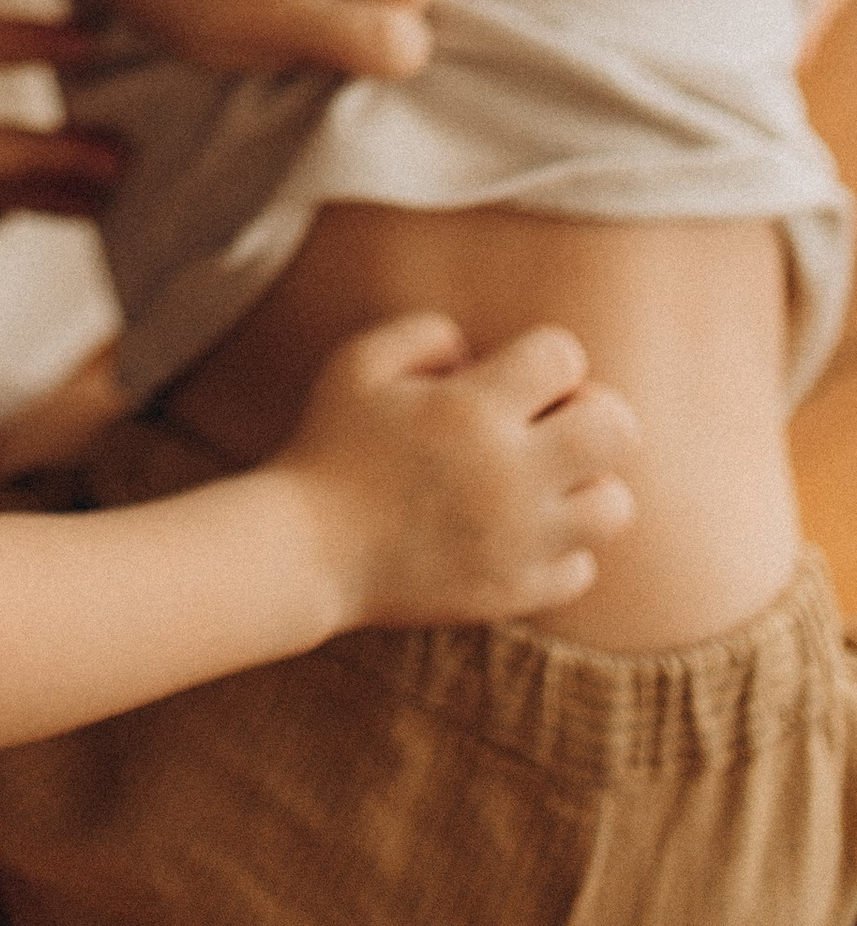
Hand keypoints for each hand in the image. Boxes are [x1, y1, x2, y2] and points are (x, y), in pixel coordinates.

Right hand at [277, 312, 638, 631]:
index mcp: (473, 410)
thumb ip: (426, 333)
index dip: (544, 357)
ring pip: (614, 505)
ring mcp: (520, 540)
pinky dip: (562, 545)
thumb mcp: (358, 362)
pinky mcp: (517, 592)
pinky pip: (583, 565)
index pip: (563, 356)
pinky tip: (518, 531)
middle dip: (591, 412)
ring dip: (585, 483)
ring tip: (541, 481)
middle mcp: (511, 475)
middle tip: (549, 423)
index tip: (512, 375)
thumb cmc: (330, 444)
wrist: (308, 550)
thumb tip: (480, 354)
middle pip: (616, 428)